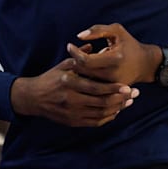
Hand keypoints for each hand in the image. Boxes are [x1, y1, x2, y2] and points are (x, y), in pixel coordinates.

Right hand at [10, 58, 138, 126]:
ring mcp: (72, 113)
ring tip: (129, 102)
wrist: (33, 98)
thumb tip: (94, 46)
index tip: (127, 86)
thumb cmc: (50, 79)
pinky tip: (116, 111)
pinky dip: (107, 117)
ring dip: (117, 108)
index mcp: (69, 83)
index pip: (96, 88)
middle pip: (101, 102)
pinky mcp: (72, 122)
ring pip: (100, 113)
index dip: (113, 89)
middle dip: (120, 99)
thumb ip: (80, 58)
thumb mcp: (63, 65)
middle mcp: (71, 99)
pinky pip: (95, 122)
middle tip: (134, 94)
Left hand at [66, 23, 161, 85]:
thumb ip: (97, 30)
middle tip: (73, 54)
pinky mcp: (111, 93)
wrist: (145, 64)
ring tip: (78, 61)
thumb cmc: (129, 44)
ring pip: (85, 81)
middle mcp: (113, 75)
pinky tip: (85, 70)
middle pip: (83, 72)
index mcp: (115, 59)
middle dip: (74, 62)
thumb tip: (78, 36)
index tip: (69, 45)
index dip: (74, 52)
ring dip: (78, 72)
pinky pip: (91, 88)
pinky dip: (85, 79)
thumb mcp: (117, 31)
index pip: (86, 60)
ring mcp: (112, 87)